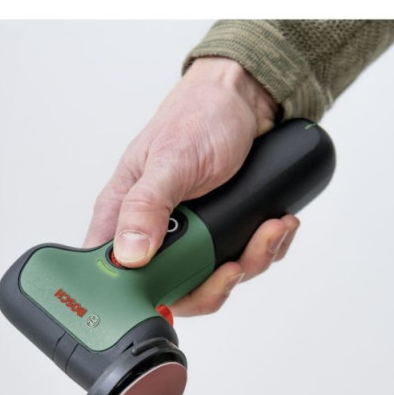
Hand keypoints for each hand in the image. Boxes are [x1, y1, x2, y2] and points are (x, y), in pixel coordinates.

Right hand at [84, 57, 299, 315]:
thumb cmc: (198, 115)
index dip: (142, 297)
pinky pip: (243, 259)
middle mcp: (154, 231)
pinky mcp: (222, 232)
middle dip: (215, 282)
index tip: (178, 292)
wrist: (246, 97)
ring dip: (250, 260)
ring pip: (214, 279)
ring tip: (270, 229)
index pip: (116, 278)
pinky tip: (277, 224)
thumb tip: (130, 255)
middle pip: (175, 290)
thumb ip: (146, 205)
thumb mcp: (170, 160)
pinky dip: (266, 247)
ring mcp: (192, 235)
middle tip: (236, 260)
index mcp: (123, 216)